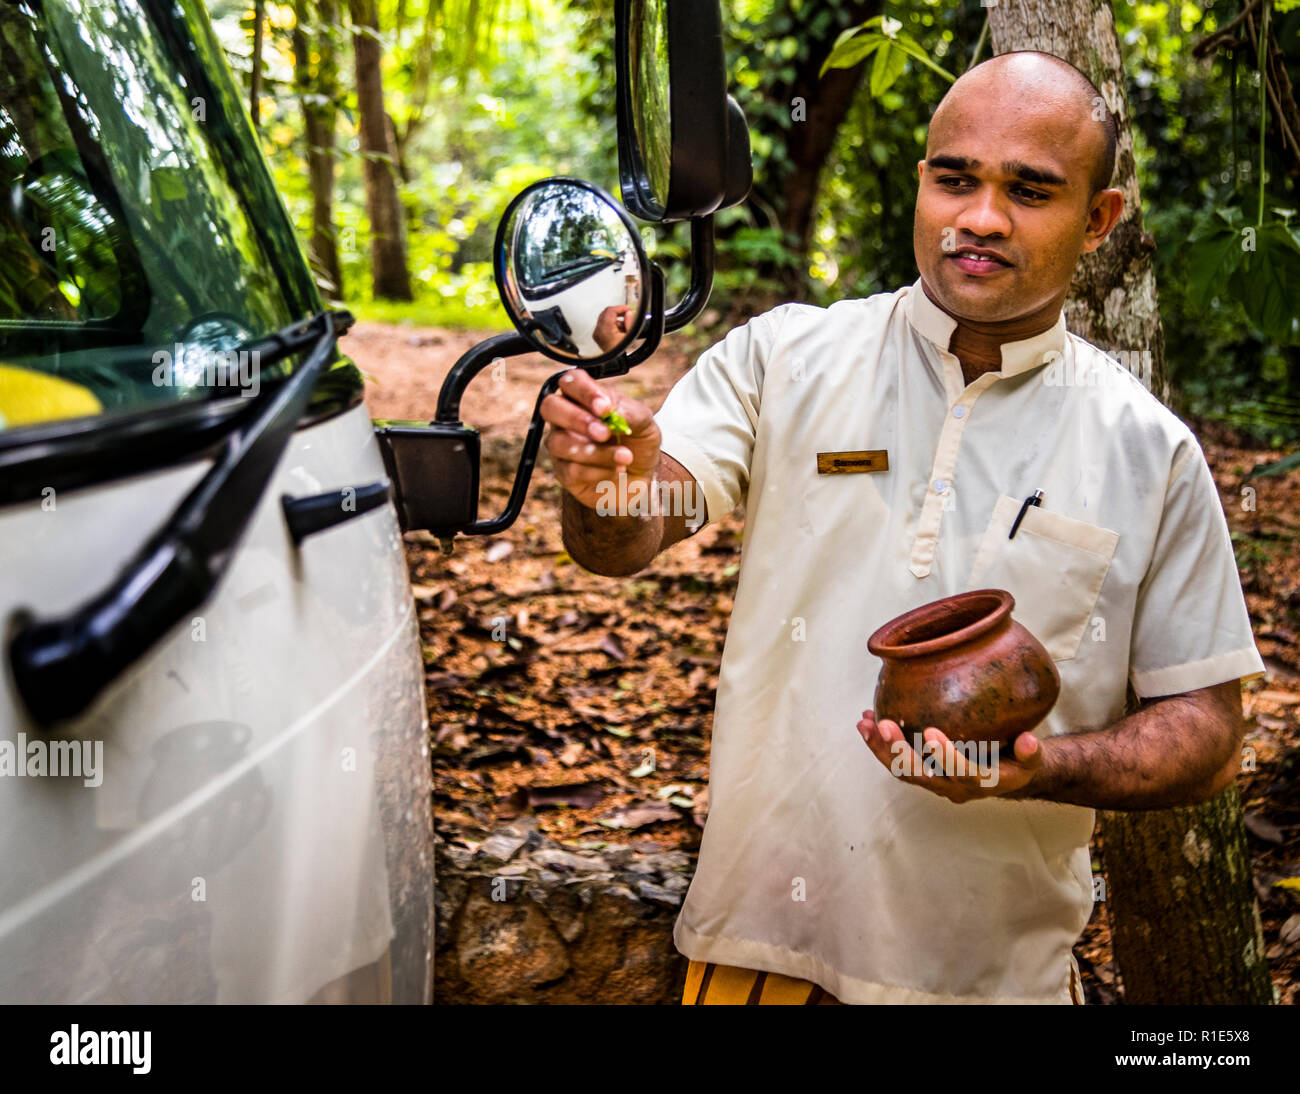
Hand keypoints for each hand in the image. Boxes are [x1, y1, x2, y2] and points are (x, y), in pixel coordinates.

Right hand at [540, 367, 659, 511]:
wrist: (643, 474)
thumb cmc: (637, 440)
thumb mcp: (644, 422)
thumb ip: (629, 412)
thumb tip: (610, 410)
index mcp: (583, 397)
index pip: (570, 381)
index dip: (583, 392)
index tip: (605, 408)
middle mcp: (565, 418)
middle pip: (550, 407)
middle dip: (577, 419)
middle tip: (604, 433)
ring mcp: (560, 445)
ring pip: (560, 443)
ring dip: (596, 452)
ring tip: (625, 456)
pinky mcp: (564, 472)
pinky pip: (572, 471)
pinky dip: (599, 471)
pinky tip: (617, 470)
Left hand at [592, 305, 631, 351]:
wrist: (614, 362)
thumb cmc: (621, 353)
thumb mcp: (630, 336)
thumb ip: (630, 322)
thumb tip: (628, 313)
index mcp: (605, 329)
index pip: (611, 311)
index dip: (620, 307)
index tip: (628, 308)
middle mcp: (599, 330)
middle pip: (606, 312)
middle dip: (617, 311)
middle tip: (626, 313)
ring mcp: (596, 333)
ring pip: (604, 317)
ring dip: (614, 317)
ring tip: (624, 324)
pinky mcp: (597, 335)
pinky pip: (603, 323)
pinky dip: (611, 322)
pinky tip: (618, 328)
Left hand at [855, 709, 1043, 803]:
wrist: (1006, 777)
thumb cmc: (1019, 762)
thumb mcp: (1032, 760)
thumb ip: (1030, 752)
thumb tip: (1028, 740)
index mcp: (980, 783)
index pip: (960, 773)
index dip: (945, 756)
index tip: (932, 732)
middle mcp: (952, 787)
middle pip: (920, 775)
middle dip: (898, 751)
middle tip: (883, 725)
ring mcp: (935, 781)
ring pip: (902, 770)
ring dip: (880, 748)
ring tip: (864, 723)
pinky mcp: (923, 772)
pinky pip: (896, 761)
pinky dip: (880, 744)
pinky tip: (868, 721)